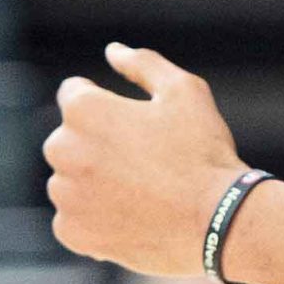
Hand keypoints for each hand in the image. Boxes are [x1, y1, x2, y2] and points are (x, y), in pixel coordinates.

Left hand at [45, 44, 246, 275]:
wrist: (220, 221)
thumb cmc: (203, 152)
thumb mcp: (184, 91)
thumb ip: (142, 64)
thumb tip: (112, 51)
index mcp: (84, 109)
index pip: (73, 94)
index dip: (106, 104)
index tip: (133, 125)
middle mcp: (63, 150)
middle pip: (69, 139)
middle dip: (96, 144)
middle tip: (143, 162)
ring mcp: (65, 195)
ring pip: (69, 181)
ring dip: (93, 183)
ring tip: (140, 193)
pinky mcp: (72, 232)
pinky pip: (71, 220)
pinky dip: (93, 220)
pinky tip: (130, 218)